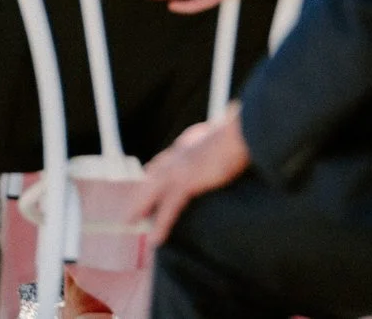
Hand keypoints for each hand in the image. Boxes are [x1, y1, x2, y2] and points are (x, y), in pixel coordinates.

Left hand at [126, 107, 249, 244]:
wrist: (241, 133)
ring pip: (152, 192)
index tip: (146, 181)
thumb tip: (227, 147)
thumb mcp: (224, 136)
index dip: (154, 173)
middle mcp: (178, 154)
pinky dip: (161, 225)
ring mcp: (179, 168)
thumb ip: (217, 143)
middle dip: (140, 193)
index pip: (165, 160)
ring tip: (130, 221)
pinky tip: (155, 239)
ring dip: (140, 208)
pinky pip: (169, 209)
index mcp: (187, 143)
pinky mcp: (186, 182)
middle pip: (152, 176)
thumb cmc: (241, 135)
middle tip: (131, 208)